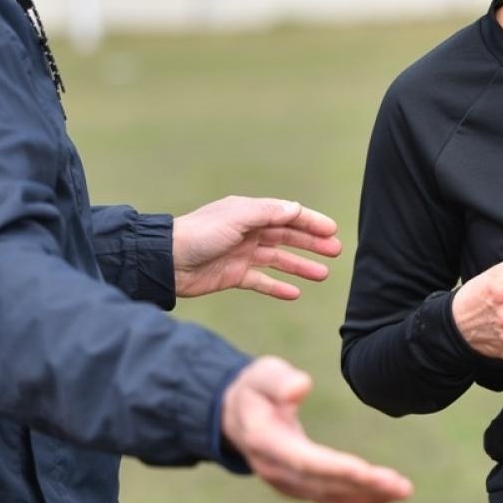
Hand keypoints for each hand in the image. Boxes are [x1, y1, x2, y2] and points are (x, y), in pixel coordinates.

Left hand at [172, 196, 340, 299]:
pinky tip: (295, 294)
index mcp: (249, 213)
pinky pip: (261, 281)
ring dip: (300, 266)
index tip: (332, 230)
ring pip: (279, 260)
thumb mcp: (236, 218)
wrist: (166, 261)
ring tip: (322, 274)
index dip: (310, 222)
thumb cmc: (199, 234)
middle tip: (336, 252)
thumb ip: (268, 213)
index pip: (287, 216)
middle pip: (287, 237)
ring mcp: (241, 254)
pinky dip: (277, 287)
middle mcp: (247, 232)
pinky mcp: (233, 275)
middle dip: (312, 244)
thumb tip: (296, 209)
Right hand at [221, 357, 412, 502]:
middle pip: (323, 485)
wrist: (236, 415)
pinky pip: (333, 498)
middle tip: (401, 486)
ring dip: (368, 497)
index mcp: (264, 442)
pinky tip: (388, 493)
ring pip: (331, 497)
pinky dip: (361, 498)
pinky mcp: (301, 487)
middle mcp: (275, 470)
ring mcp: (287, 484)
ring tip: (403, 490)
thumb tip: (301, 386)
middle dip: (363, 487)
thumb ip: (278, 381)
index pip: (303, 460)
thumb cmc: (255, 389)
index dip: (336, 468)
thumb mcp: (260, 375)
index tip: (367, 470)